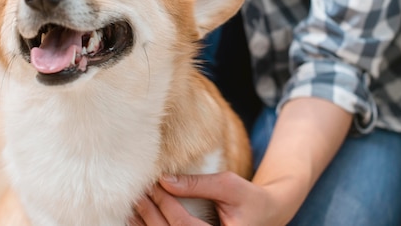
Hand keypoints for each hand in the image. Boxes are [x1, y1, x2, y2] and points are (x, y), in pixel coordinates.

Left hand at [132, 172, 288, 225]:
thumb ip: (198, 184)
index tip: (153, 185)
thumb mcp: (229, 186)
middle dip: (151, 215)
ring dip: (148, 225)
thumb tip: (165, 180)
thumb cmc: (249, 198)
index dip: (166, 205)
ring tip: (133, 207)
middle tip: (138, 194)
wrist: (266, 213)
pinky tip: (141, 219)